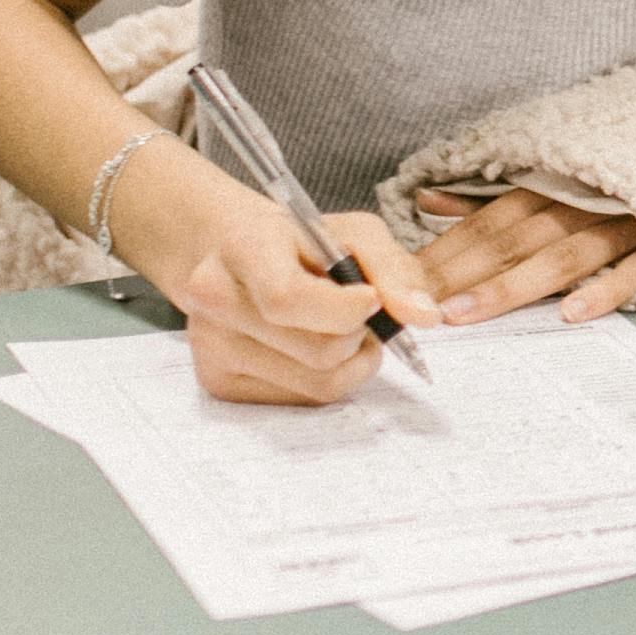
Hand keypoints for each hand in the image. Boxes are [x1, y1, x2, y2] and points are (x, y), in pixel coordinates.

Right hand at [154, 171, 441, 404]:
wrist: (230, 256)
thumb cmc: (299, 242)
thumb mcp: (352, 233)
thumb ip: (393, 268)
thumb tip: (424, 317)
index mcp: (242, 247)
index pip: (289, 300)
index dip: (346, 310)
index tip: (371, 299)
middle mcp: (213, 299)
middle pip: (318, 351)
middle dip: (359, 335)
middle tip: (361, 313)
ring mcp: (210, 347)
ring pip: (318, 385)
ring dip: (351, 362)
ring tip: (339, 330)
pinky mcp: (218, 384)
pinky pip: (302, 402)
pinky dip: (326, 379)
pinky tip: (311, 348)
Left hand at [411, 187, 635, 324]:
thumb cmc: (616, 173)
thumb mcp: (551, 173)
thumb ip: (489, 195)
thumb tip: (428, 201)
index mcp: (549, 183)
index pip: (486, 221)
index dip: (444, 252)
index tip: (405, 283)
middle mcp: (580, 200)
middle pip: (512, 240)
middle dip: (461, 276)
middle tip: (420, 309)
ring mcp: (622, 222)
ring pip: (560, 256)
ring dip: (511, 287)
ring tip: (467, 315)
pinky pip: (633, 271)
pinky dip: (604, 290)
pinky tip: (572, 313)